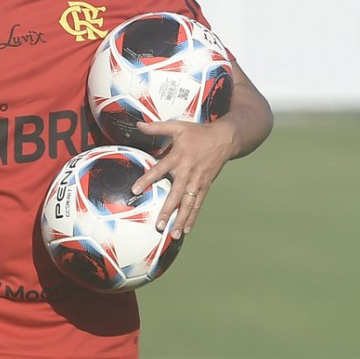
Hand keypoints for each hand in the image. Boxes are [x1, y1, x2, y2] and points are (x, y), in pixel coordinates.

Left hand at [131, 117, 240, 238]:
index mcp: (178, 157)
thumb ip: (157, 127)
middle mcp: (188, 172)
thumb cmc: (198, 133)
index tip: (135, 190)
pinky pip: (197, 204)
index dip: (147, 180)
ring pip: (188, 204)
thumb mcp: (178, 126)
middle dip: (167, 211)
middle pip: (176, 194)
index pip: (159, 170)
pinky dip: (192, 217)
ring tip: (174, 234)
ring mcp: (198, 181)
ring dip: (181, 220)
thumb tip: (138, 124)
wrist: (225, 138)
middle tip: (159, 225)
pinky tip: (186, 230)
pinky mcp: (205, 186)